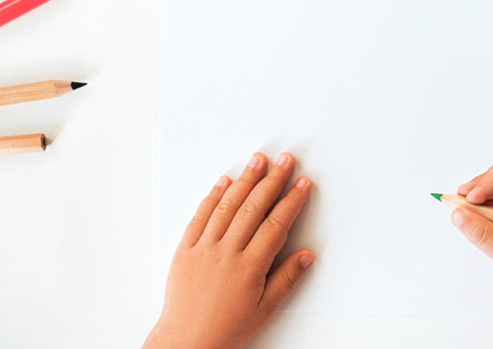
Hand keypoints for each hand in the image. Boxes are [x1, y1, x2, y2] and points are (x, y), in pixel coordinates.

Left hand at [144, 152, 312, 348]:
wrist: (185, 341)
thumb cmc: (226, 329)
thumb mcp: (264, 309)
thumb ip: (286, 279)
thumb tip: (307, 255)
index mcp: (249, 267)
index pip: (277, 224)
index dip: (292, 201)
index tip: (303, 183)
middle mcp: (227, 252)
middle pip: (254, 207)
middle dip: (272, 180)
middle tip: (286, 160)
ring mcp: (204, 248)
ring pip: (228, 206)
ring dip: (245, 180)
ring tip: (258, 160)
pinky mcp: (185, 249)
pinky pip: (200, 216)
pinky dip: (212, 196)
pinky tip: (224, 181)